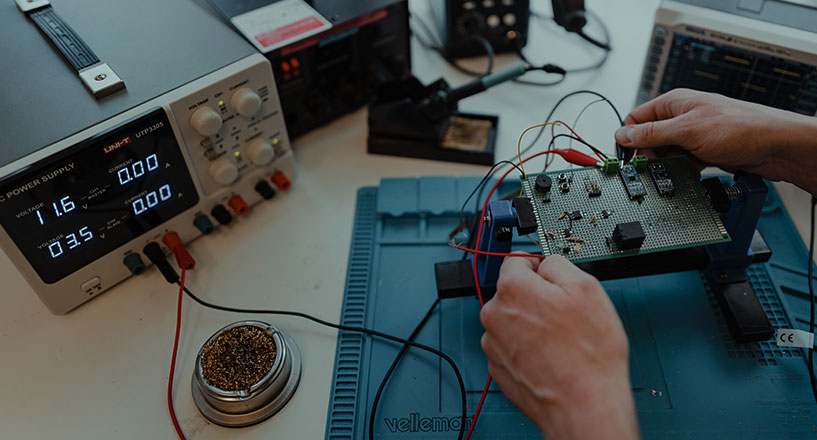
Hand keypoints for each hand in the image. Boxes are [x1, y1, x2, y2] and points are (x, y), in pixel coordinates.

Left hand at [480, 254, 638, 439]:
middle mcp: (495, 315)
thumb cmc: (588, 354)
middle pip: (513, 292)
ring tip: (560, 340)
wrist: (583, 404)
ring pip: (512, 320)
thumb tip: (546, 263)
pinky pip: (511, 345)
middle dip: (536, 297)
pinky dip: (527, 347)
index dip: (538, 266)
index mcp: (512, 289)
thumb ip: (558, 264)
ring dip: (531, 323)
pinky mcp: (498, 367)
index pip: (516, 260)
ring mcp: (494, 344)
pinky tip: (550, 356)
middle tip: (565, 314)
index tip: (549, 276)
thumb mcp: (586, 288)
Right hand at [614, 89, 816, 192]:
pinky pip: (683, 163)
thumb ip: (652, 133)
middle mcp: (682, 117)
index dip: (629, 138)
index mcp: (675, 103)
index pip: (637, 119)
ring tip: (673, 172)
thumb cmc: (741, 127)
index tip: (627, 157)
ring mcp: (694, 135)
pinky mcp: (704, 151)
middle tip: (653, 169)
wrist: (777, 146)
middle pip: (650, 139)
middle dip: (649, 155)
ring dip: (667, 165)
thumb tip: (623, 134)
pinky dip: (681, 171)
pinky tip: (686, 176)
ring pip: (666, 153)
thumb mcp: (687, 130)